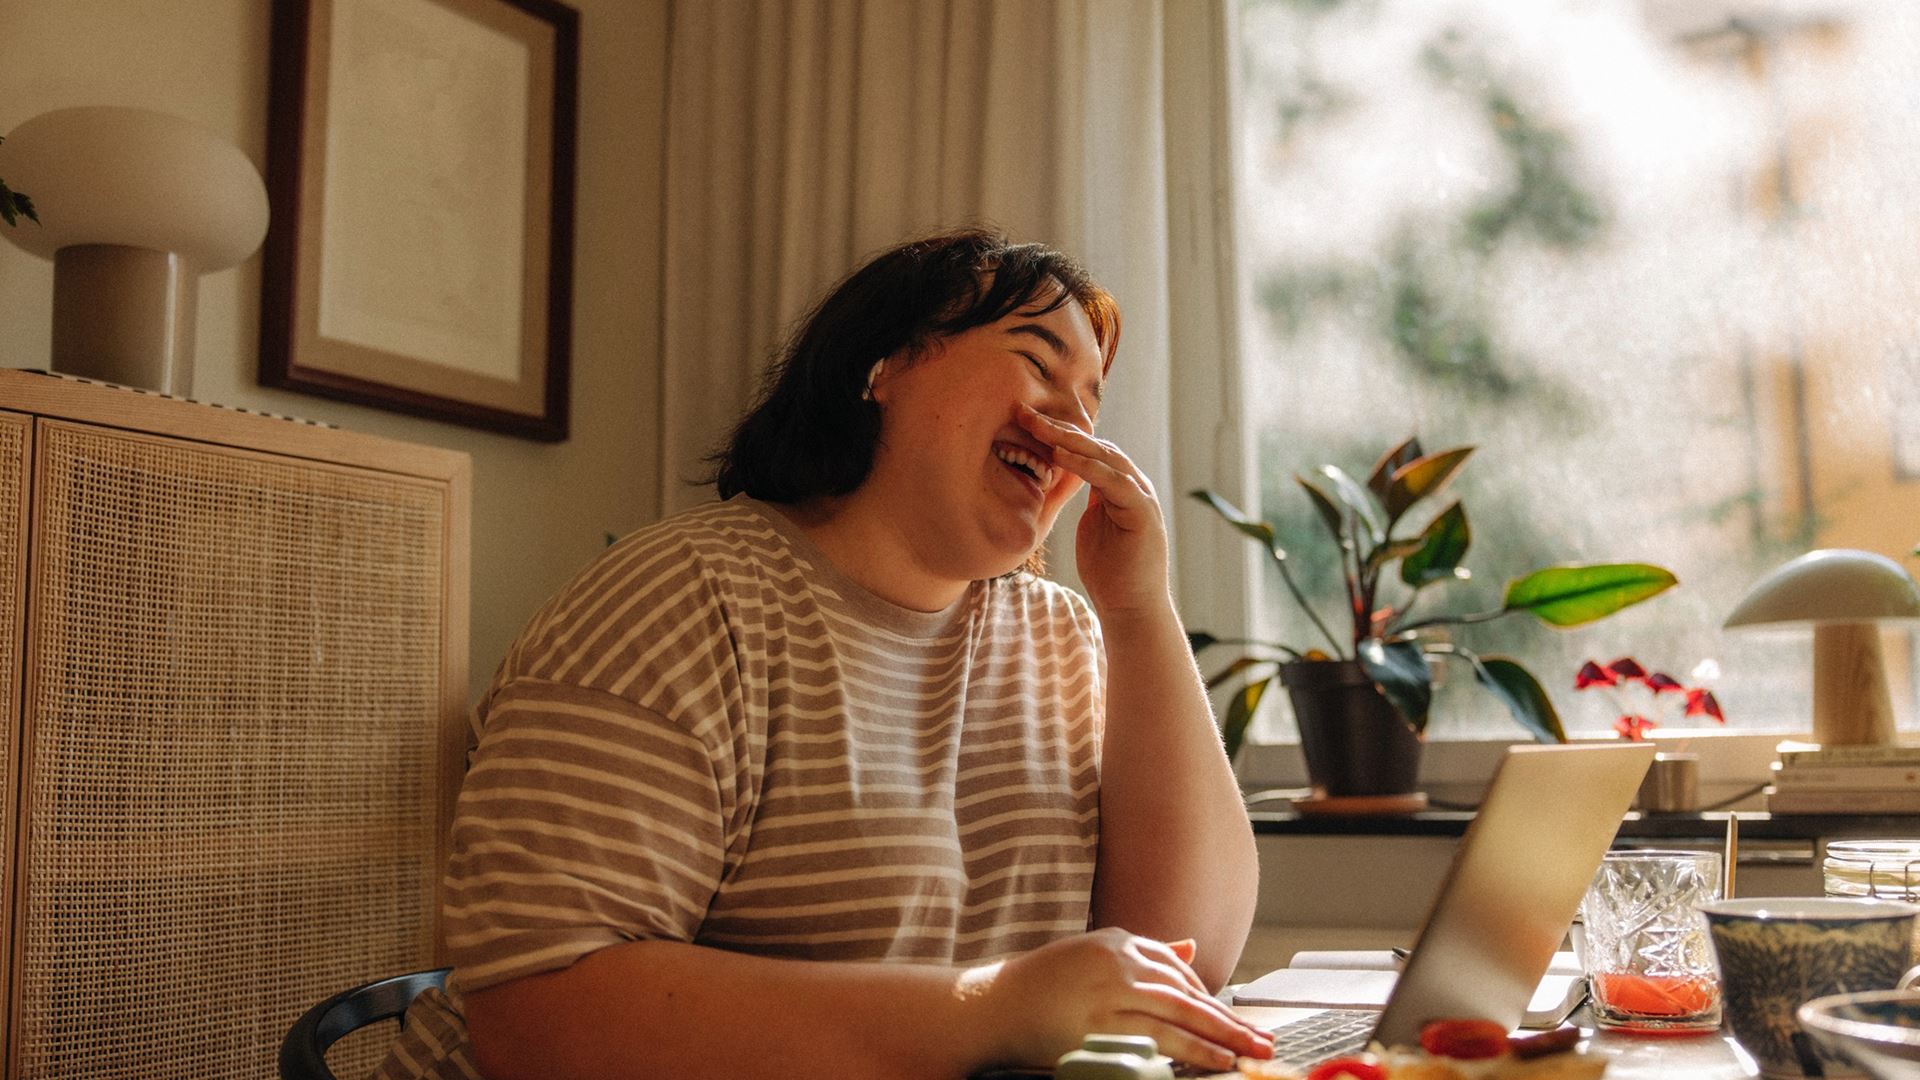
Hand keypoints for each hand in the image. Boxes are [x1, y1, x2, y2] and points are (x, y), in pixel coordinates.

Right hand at [977, 928, 1273, 1070]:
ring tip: (1248, 1054)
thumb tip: (1191, 947)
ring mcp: (1109, 994)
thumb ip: (1140, 954)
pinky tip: (1213, 1061)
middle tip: (1264, 1040)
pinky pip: (1156, 1040)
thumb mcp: (1090, 957)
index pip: (1176, 968)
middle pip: (1186, 993)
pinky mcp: (1099, 1026)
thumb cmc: (1039, 987)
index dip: (1208, 997)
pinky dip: (1190, 1052)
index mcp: (1116, 942)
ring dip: (1219, 1038)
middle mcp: (1116, 963)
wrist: (989, 1006)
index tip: (1232, 1018)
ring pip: (1178, 1016)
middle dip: (1229, 1020)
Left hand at [1015, 405, 1170, 617]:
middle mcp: (1133, 486)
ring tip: (1039, 427)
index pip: (1088, 451)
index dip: (1057, 434)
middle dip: (1059, 428)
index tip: (1024, 421)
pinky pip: (1113, 480)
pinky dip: (1086, 466)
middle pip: (1096, 446)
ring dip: (1070, 440)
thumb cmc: (1109, 574)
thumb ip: (1086, 502)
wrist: (1131, 609)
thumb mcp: (1091, 528)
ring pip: (1106, 456)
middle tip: (1025, 412)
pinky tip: (1061, 455)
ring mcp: (1141, 497)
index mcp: (1118, 487)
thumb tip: (1066, 482)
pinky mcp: (1143, 513)